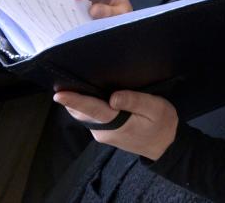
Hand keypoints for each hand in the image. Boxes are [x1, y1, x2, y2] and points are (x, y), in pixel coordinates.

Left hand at [54, 89, 177, 160]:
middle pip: (82, 113)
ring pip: (84, 116)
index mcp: (116, 123)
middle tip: (67, 79)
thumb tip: (113, 97)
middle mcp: (103, 131)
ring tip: (77, 84)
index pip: (92, 109)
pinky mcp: (105, 133)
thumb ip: (134, 101)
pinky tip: (93, 96)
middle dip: (72, 99)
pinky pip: (91, 118)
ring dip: (78, 102)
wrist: (165, 145)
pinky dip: (87, 107)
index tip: (59, 94)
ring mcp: (102, 134)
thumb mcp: (155, 109)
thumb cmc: (162, 124)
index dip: (75, 101)